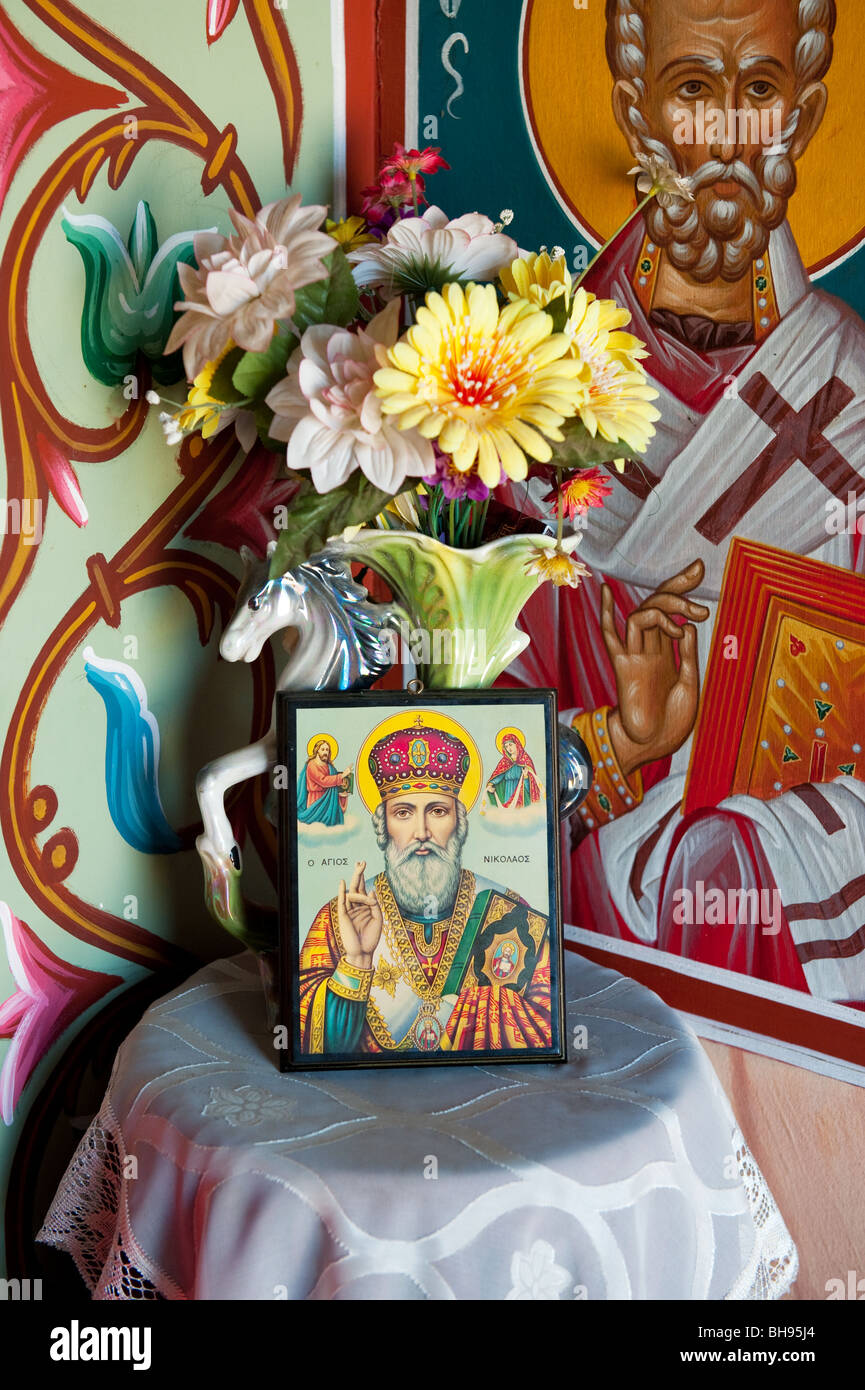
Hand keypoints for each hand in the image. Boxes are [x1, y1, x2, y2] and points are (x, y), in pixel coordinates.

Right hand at [337, 860, 382, 968]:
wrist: (363, 952)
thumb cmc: (371, 938)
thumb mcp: (378, 919)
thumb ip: (375, 905)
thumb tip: (371, 890)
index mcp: (365, 906)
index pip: (363, 888)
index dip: (362, 876)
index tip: (362, 863)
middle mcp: (357, 906)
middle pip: (357, 886)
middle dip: (358, 874)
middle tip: (361, 862)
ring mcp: (350, 910)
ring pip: (353, 894)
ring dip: (358, 886)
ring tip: (368, 897)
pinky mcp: (344, 916)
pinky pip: (342, 902)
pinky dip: (342, 892)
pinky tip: (343, 883)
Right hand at [601, 559, 709, 776]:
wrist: (655, 747)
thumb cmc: (672, 723)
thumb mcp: (690, 684)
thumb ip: (687, 656)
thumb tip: (687, 625)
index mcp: (666, 654)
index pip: (671, 611)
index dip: (682, 588)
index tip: (698, 568)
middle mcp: (649, 650)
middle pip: (656, 605)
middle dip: (677, 587)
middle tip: (699, 582)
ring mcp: (635, 656)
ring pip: (641, 615)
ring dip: (665, 607)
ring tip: (688, 620)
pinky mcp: (623, 667)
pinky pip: (611, 637)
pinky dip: (608, 614)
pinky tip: (608, 592)